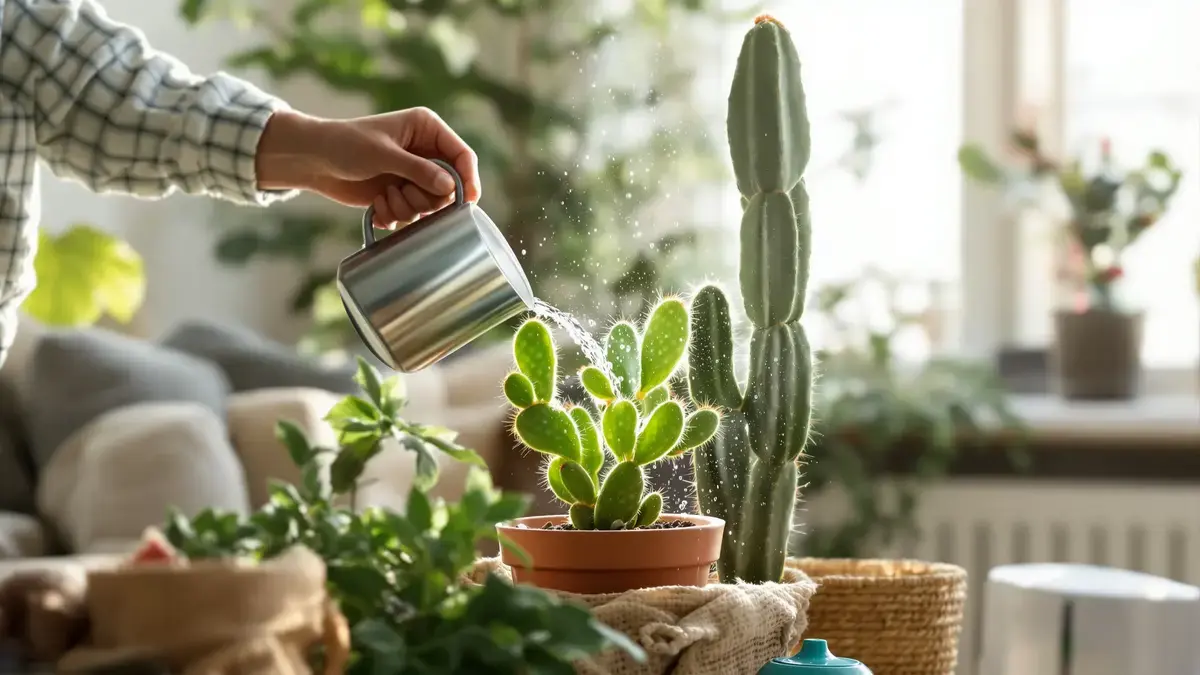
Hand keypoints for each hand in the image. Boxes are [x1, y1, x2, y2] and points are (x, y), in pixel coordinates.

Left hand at [256, 107, 480, 227]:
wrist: (313, 160)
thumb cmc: (345, 145)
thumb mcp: (383, 155)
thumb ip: (419, 171)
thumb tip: (451, 188)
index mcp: (427, 129)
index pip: (462, 155)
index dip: (469, 179)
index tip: (468, 202)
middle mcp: (425, 152)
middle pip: (450, 187)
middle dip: (426, 199)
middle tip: (403, 194)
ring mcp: (413, 174)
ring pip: (431, 205)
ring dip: (407, 209)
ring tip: (385, 199)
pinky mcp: (400, 193)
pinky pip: (413, 215)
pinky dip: (395, 216)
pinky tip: (377, 208)